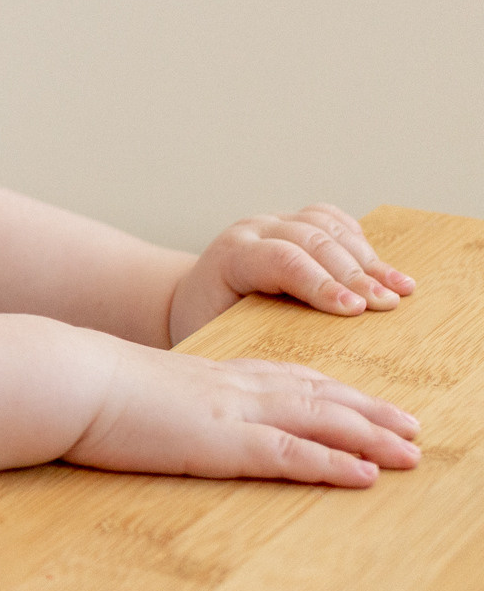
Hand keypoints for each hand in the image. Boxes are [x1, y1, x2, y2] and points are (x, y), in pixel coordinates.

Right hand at [69, 341, 420, 487]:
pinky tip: (365, 475)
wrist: (66, 378)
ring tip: (410, 452)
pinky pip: (291, 453)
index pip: (287, 379)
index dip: (332, 391)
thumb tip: (148, 417)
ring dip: (370, 436)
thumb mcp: (129, 393)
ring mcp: (230, 412)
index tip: (364, 401)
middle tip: (412, 428)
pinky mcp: (221, 441)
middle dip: (370, 412)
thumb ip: (154, 403)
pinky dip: (333, 462)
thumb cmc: (82, 388)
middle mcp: (231, 387)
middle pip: (318, 396)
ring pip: (319, 420)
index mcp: (210, 376)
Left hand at [167, 204, 415, 345]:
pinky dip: (359, 241)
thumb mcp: (218, 335)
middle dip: (355, 275)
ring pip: (327, 226)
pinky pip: (331, 220)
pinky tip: (381, 266)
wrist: (191, 299)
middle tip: (388, 304)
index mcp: (230, 256)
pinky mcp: (292, 223)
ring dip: (367, 258)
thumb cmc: (205, 326)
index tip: (355, 310)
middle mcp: (252, 231)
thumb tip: (301, 370)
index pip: (281, 260)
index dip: (321, 283)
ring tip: (400, 289)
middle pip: (312, 240)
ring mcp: (273, 222)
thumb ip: (255, 339)